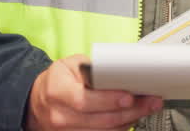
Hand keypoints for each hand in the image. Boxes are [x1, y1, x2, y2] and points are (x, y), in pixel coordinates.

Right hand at [26, 55, 162, 129]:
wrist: (38, 101)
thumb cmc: (58, 80)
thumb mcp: (70, 65)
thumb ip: (93, 69)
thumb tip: (120, 72)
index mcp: (57, 91)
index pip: (84, 100)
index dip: (109, 101)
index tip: (129, 97)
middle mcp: (59, 116)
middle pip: (99, 119)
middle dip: (130, 111)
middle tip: (150, 102)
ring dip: (129, 120)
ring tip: (146, 108)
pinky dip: (119, 128)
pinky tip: (131, 118)